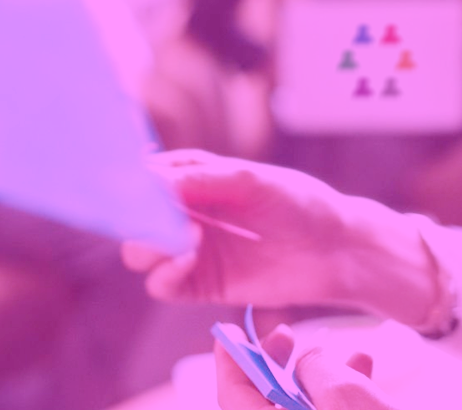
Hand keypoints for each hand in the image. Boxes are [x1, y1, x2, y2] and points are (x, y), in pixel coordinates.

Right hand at [122, 150, 356, 308]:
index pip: (144, 176)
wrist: (337, 249)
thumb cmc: (299, 203)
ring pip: (140, 253)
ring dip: (149, 244)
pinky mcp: (202, 284)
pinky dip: (164, 273)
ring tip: (187, 236)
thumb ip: (200, 179)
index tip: (125, 184)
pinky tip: (188, 258)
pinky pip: (162, 285)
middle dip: (134, 217)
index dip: (128, 180)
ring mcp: (190, 250)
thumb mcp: (249, 180)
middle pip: (133, 218)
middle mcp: (184, 212)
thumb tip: (150, 180)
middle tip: (153, 215)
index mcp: (192, 177)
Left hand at [217, 325, 393, 409]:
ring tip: (346, 356)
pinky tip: (366, 373)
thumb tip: (308, 363)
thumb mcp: (345, 395)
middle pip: (264, 406)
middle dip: (275, 367)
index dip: (231, 363)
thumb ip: (315, 370)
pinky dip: (340, 400)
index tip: (233, 335)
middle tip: (286, 337)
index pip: (233, 399)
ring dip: (315, 381)